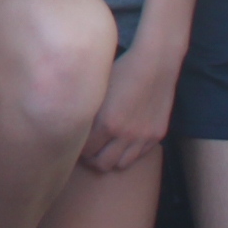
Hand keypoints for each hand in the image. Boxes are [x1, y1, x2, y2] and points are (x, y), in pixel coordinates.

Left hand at [83, 40, 180, 174]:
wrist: (155, 63)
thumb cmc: (121, 69)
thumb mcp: (97, 88)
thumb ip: (87, 110)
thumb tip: (70, 123)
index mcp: (106, 122)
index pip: (85, 151)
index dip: (78, 148)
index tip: (75, 141)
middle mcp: (125, 134)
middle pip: (102, 164)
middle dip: (92, 159)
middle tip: (88, 150)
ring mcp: (143, 136)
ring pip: (121, 164)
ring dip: (111, 159)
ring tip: (105, 149)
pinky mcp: (157, 134)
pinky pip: (139, 155)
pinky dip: (129, 152)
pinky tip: (123, 141)